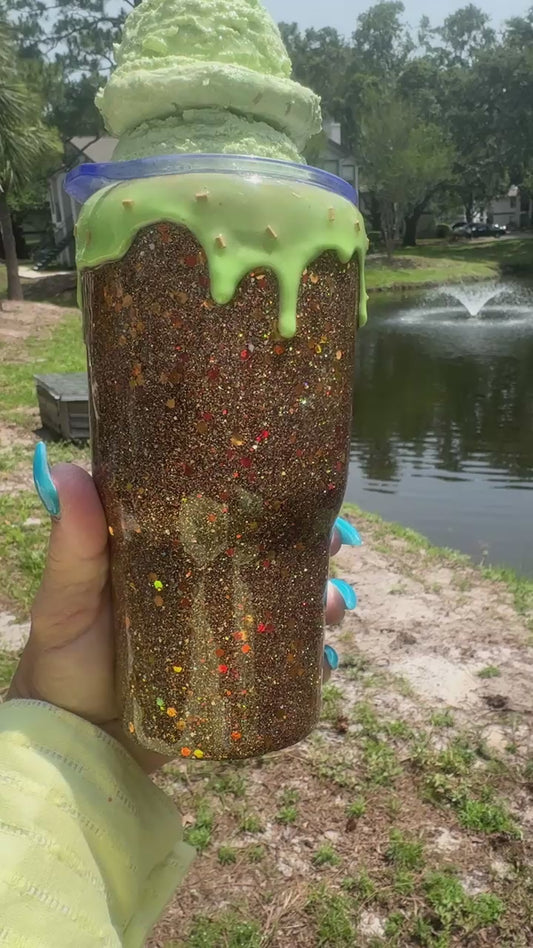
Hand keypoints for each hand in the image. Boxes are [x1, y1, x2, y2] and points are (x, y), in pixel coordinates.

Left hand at [9, 447, 358, 771]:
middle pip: (273, 558)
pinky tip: (329, 659)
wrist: (75, 742)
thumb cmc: (63, 663)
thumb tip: (72, 474)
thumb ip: (73, 549)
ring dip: (324, 601)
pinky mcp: (236, 681)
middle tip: (333, 548)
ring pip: (290, 607)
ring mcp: (225, 635)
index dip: (267, 500)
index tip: (296, 490)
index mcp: (172, 557)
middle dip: (313, 549)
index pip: (228, 516)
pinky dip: (315, 658)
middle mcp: (207, 589)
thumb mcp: (67, 602)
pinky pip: (285, 663)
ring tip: (333, 609)